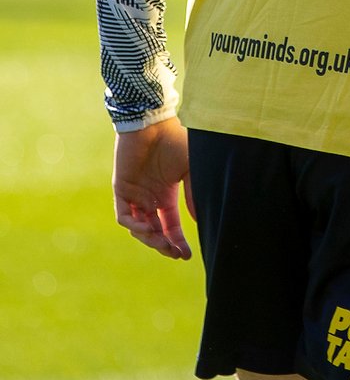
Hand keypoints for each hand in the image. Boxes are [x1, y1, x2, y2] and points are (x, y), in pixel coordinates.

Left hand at [112, 116, 195, 259]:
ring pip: (139, 228)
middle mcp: (150, 198)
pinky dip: (135, 226)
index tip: (187, 255)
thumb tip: (199, 221)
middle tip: (175, 254)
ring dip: (150, 238)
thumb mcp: (191, 170)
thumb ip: (193, 195)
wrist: (154, 123)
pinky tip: (148, 228)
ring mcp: (135, 195)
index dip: (178, 241)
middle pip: (155, 231)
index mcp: (166, 194)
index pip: (171, 225)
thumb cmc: (176, 142)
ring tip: (162, 242)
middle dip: (165, 245)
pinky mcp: (121, 190)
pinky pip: (124, 217)